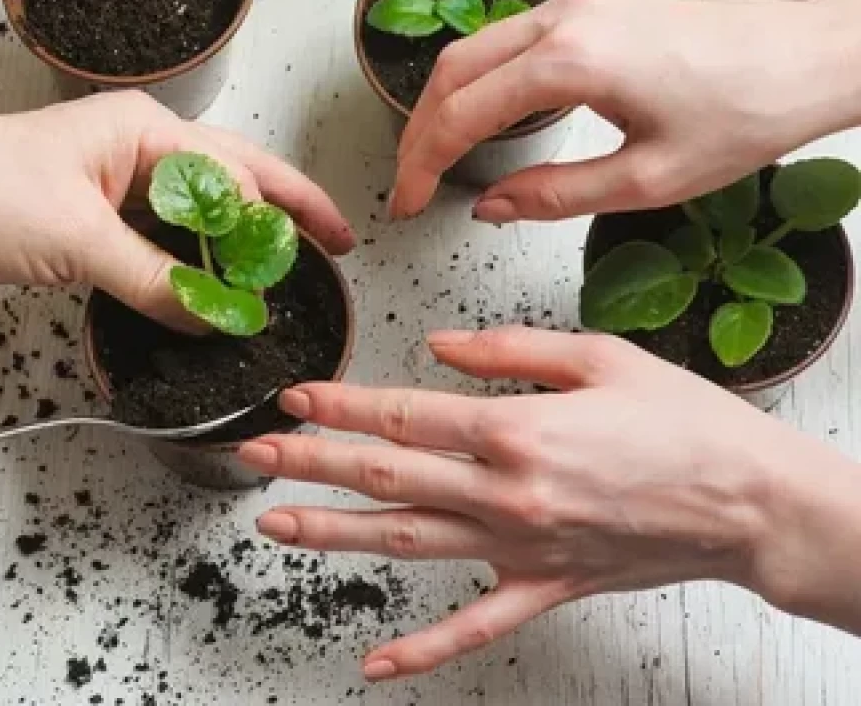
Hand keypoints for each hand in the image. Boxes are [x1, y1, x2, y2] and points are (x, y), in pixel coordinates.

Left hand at [0, 91, 354, 329]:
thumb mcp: (79, 241)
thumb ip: (156, 281)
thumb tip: (217, 314)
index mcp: (145, 134)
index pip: (239, 174)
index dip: (286, 215)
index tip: (326, 248)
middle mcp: (138, 151)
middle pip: (232, 186)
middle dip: (279, 222)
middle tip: (326, 254)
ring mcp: (115, 184)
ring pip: (196, 218)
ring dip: (233, 250)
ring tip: (277, 282)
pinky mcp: (91, 218)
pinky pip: (157, 243)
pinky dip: (186, 269)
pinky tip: (209, 291)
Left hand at [237, 327, 840, 680]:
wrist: (752, 503)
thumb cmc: (685, 424)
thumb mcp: (599, 356)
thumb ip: (507, 348)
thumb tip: (436, 346)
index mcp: (516, 430)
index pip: (403, 416)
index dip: (340, 406)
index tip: (296, 396)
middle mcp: (505, 494)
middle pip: (386, 477)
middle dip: (312, 463)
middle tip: (256, 454)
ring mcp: (520, 547)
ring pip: (407, 541)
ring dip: (335, 533)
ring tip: (275, 524)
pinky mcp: (544, 587)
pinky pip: (474, 626)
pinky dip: (423, 649)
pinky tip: (375, 663)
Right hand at [389, 0, 860, 220]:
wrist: (806, 58)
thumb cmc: (743, 116)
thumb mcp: (646, 180)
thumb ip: (553, 195)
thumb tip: (488, 207)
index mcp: (571, 62)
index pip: (462, 113)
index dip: (423, 164)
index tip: (407, 204)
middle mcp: (563, 18)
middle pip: (453, 71)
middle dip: (418, 132)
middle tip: (408, 185)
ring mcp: (576, 2)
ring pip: (474, 49)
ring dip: (444, 103)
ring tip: (433, 157)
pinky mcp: (591, 2)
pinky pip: (508, 39)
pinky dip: (478, 80)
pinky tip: (480, 118)